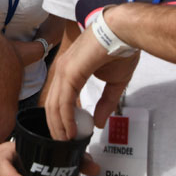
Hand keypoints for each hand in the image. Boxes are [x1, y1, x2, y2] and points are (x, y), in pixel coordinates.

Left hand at [43, 23, 139, 138]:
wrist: (124, 32)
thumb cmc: (120, 50)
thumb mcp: (114, 83)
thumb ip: (105, 103)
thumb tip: (99, 123)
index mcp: (69, 70)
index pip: (58, 99)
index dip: (60, 119)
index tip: (67, 134)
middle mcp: (61, 70)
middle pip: (51, 105)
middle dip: (56, 126)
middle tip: (63, 143)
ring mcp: (63, 70)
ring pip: (54, 105)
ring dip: (59, 126)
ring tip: (67, 141)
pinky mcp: (70, 72)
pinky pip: (64, 101)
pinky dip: (66, 118)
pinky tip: (71, 130)